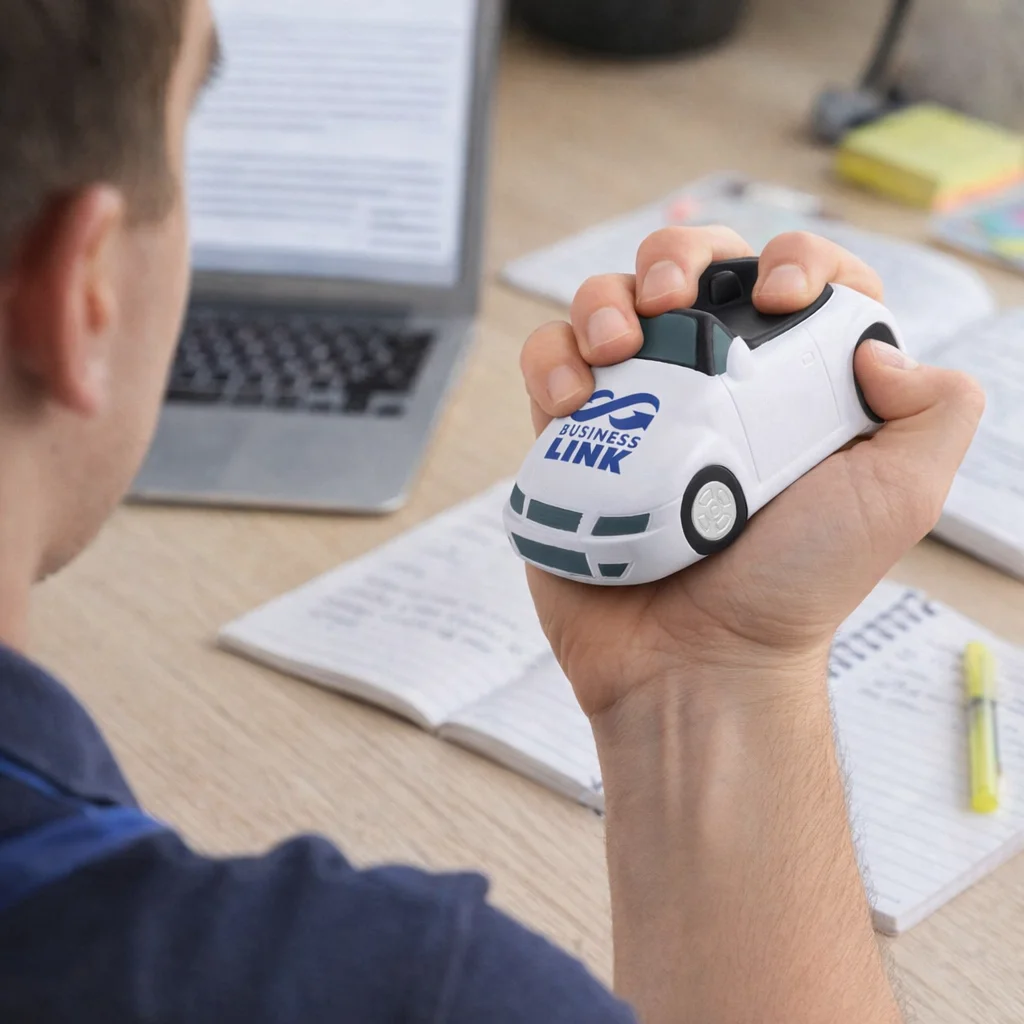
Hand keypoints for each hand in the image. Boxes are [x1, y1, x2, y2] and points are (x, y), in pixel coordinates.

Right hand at [520, 227, 984, 716]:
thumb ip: (935, 411)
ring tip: (615, 345)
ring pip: (610, 305)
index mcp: (795, 386)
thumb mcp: (898, 497)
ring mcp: (640, 409)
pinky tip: (572, 396)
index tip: (780, 297)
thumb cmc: (793, 588)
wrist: (695, 660)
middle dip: (678, 254)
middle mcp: (716, 386)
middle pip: (691, 270)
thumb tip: (879, 344)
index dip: (792, 258)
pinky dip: (552, 360)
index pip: (798, 280)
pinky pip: (552, 367)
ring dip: (604, 299)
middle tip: (672, 295)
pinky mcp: (577, 439)